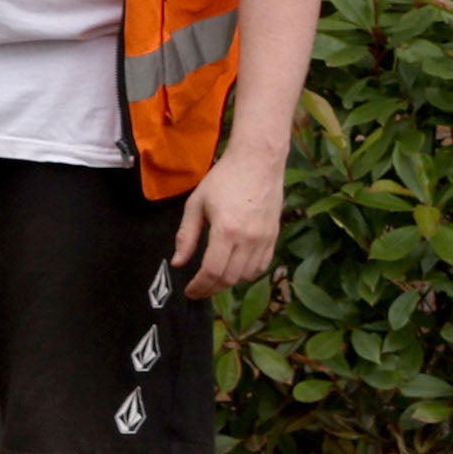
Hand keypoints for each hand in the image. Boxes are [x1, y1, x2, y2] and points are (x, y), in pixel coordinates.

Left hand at [172, 145, 289, 294]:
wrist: (258, 162)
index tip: (190, 291)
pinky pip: (262, 266)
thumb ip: (186, 236)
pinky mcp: (274, 237)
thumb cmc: (223, 179)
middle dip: (212, 288)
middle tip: (199, 289)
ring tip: (215, 279)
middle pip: (230, 278)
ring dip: (229, 282)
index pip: (212, 271)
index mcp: (226, 230)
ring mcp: (264, 239)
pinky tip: (235, 269)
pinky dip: (247, 274)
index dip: (200, 286)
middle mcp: (248, 239)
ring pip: (247, 276)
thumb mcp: (196, 204)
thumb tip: (178, 262)